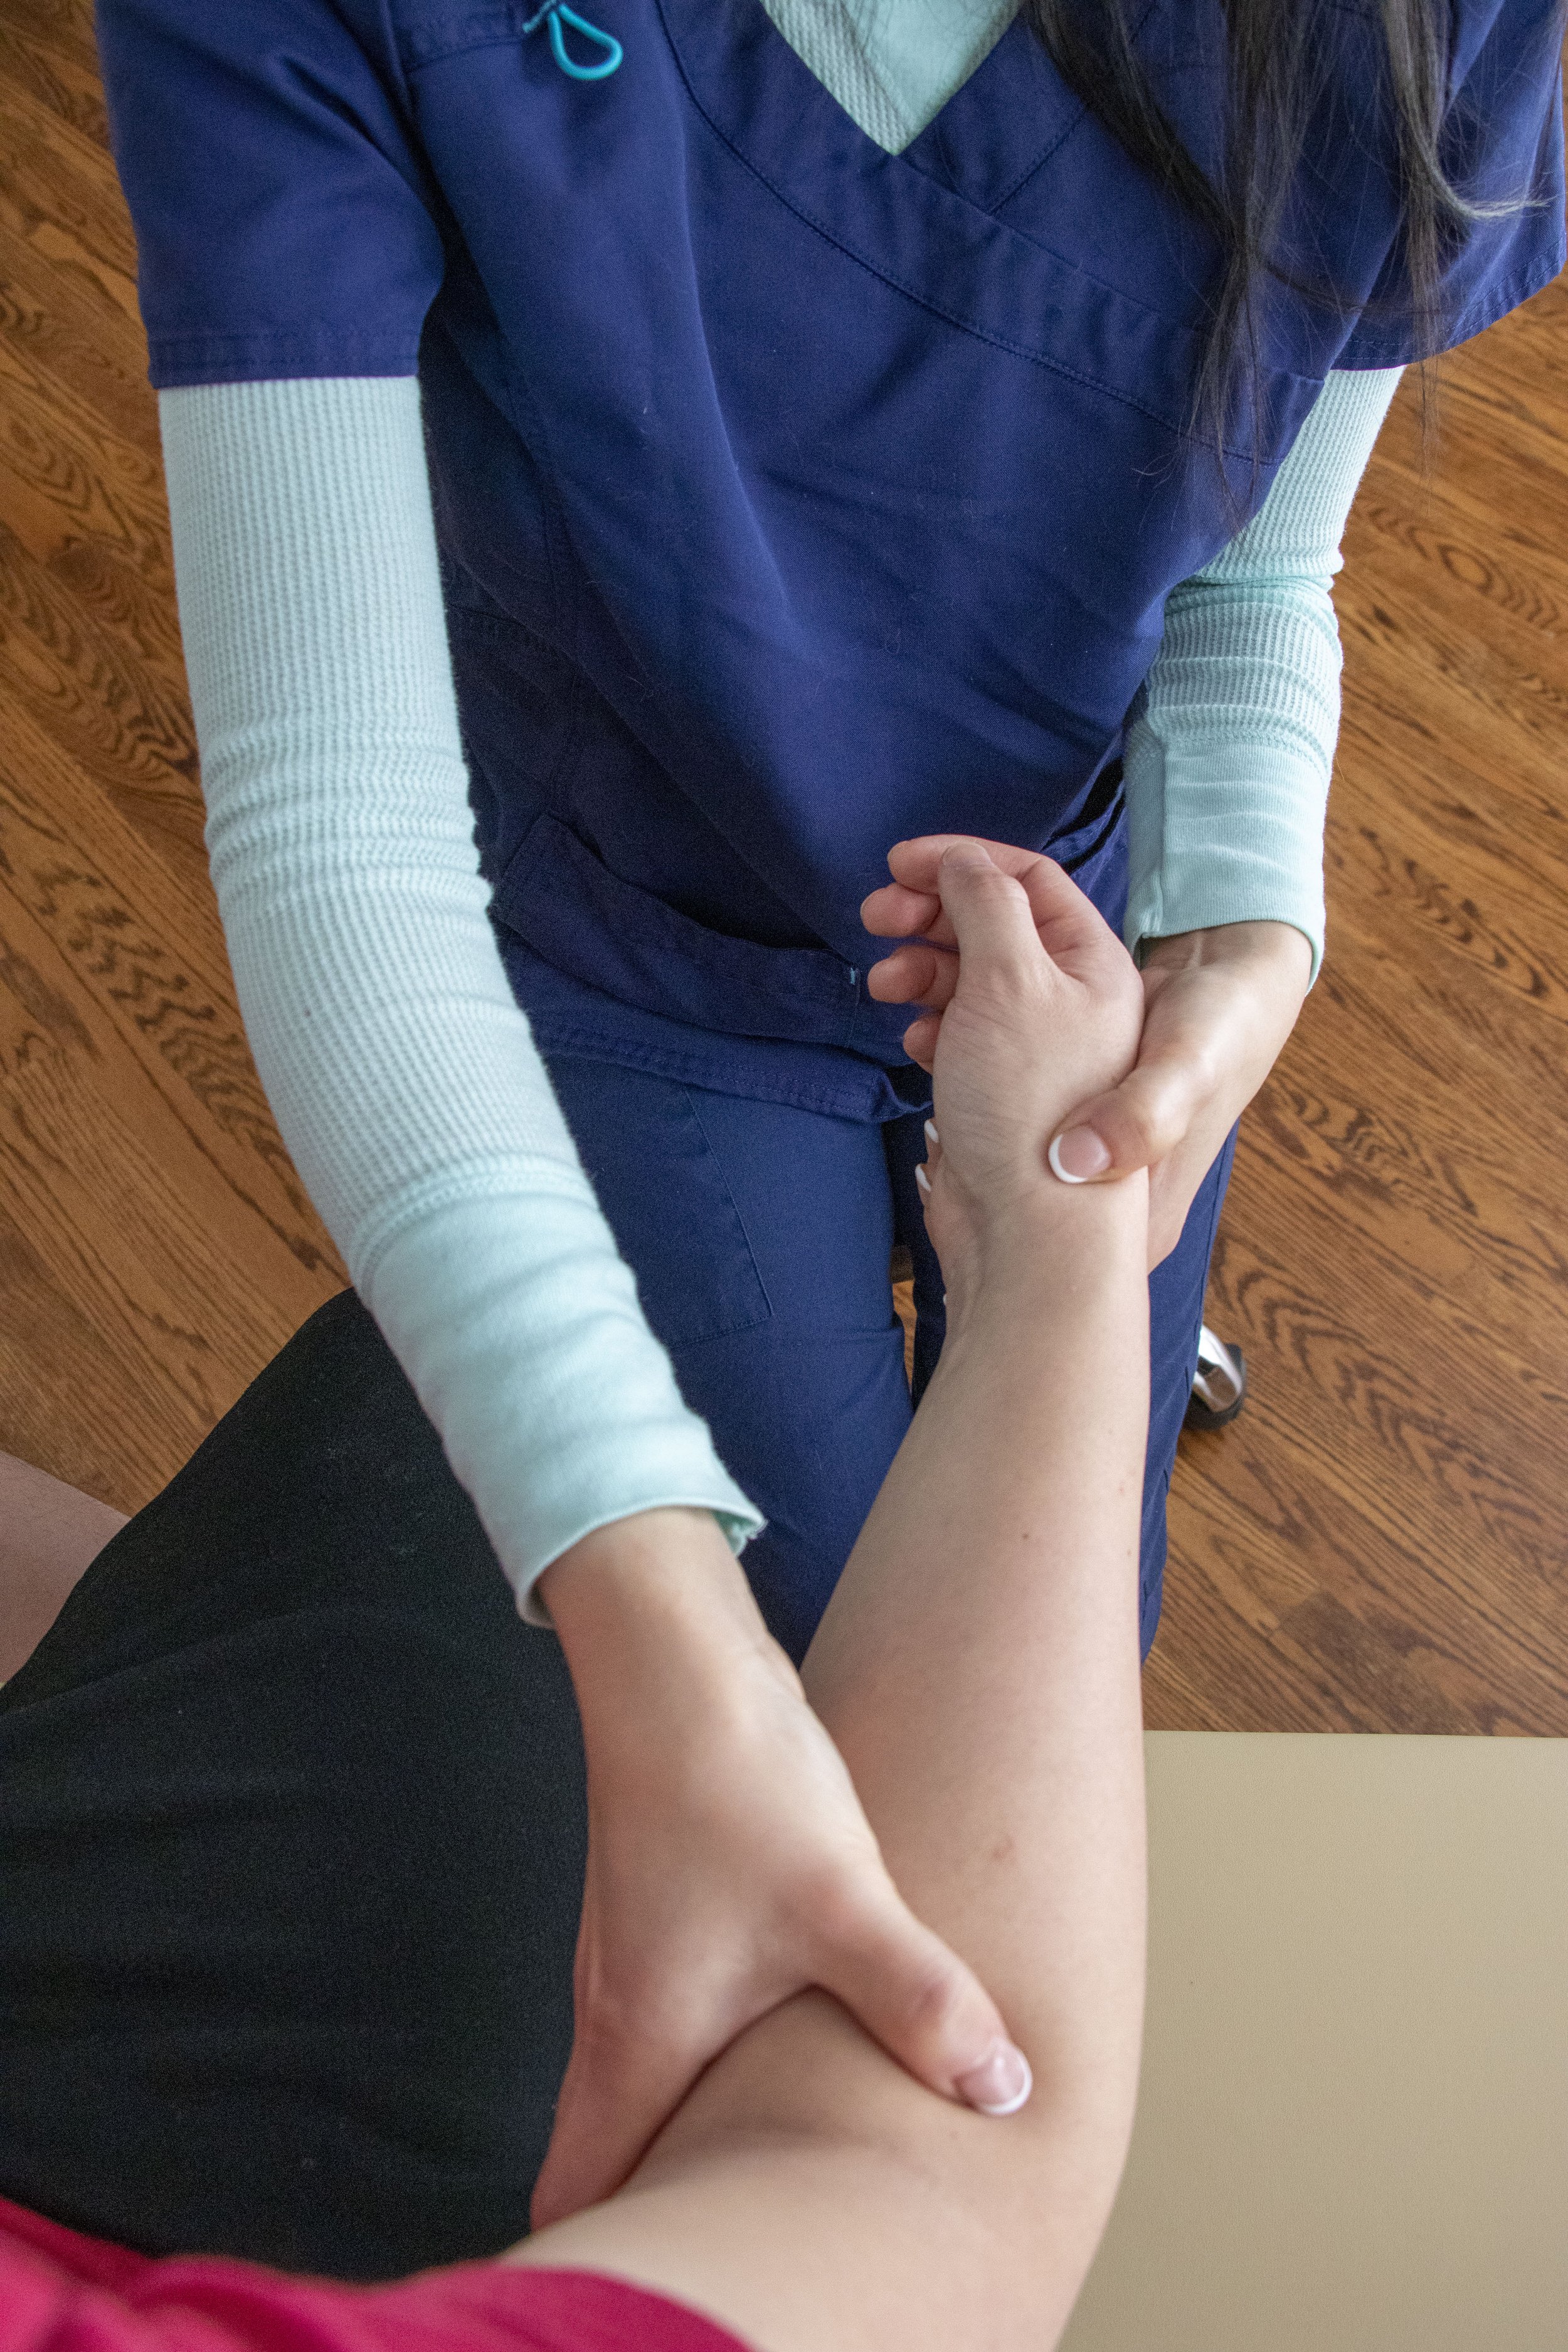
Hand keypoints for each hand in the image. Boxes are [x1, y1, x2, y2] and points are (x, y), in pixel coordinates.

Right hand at [530, 1508, 1031, 2229]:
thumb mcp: (843, 1904)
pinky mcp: (668, 1910)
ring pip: (645, 2088)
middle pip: (610, 2156)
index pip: (583, 2195)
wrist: (676, 1658)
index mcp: (641, 2041)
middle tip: (740, 2265)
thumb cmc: (732, 1780)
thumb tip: (1003, 2092)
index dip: (617, 2261)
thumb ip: (923, 2004)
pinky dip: (718, 2063)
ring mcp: (636, 1959)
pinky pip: (679, 2022)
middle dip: (664, 2217)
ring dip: (693, 2137)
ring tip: (776, 2185)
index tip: (664, 2308)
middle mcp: (618, 2013)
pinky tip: (787, 2055)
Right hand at [862, 839, 1308, 1267]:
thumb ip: (986, 904)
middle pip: (994, 927)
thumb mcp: (1009, 978)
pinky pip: (960, 1036)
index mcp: (1092, 963)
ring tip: (884, 986)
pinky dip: (931, 1025)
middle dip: (931, 915)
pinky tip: (913, 1041)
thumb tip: (961, 863)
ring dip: (922, 971)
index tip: (897, 865)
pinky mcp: (1003, 1094)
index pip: (1028, 880)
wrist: (1031, 1232)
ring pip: (970, 982)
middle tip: (873, 918)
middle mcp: (1072, 1001)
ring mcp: (1037, 1050)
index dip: (960, 861)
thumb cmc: (1032, 1105)